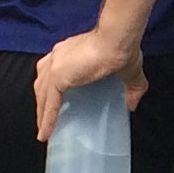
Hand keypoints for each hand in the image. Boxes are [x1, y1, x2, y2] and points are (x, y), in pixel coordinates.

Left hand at [31, 27, 143, 141]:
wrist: (118, 39)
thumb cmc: (122, 48)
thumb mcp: (128, 71)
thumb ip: (131, 88)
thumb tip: (132, 106)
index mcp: (70, 52)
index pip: (53, 71)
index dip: (51, 88)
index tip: (54, 103)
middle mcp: (58, 56)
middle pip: (42, 83)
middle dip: (42, 102)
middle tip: (45, 120)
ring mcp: (55, 65)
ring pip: (42, 95)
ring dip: (41, 114)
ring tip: (44, 131)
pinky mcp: (57, 75)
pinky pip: (49, 103)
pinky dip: (47, 119)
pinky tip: (46, 133)